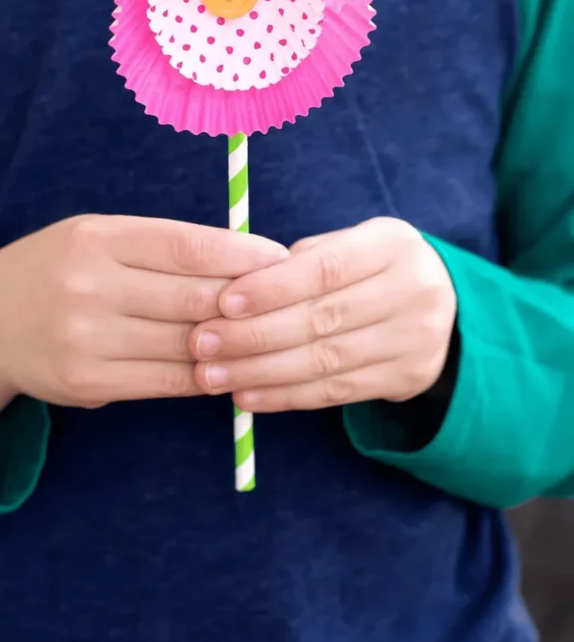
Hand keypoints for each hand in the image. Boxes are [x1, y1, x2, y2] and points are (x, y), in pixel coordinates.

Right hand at [0, 215, 287, 444]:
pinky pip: (167, 382)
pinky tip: (232, 369)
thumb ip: (159, 247)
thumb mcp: (96, 237)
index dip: (243, 254)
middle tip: (289, 302)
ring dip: (236, 345)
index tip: (281, 258)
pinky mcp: (88, 381)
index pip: (189, 245)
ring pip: (186, 344)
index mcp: (99, 238)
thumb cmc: (57, 270)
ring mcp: (87, 337)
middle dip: (249, 302)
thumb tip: (244, 261)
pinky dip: (207, 377)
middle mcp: (91, 285)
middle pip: (194, 297)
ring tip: (271, 338)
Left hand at [190, 217, 456, 411]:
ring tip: (213, 376)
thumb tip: (234, 290)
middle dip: (254, 335)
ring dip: (261, 372)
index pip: (325, 269)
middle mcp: (412, 291)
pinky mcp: (406, 378)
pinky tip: (247, 396)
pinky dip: (285, 396)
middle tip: (203, 344)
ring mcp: (415, 339)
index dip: (271, 289)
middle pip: (322, 319)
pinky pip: (335, 392)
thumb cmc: (367, 268)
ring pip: (326, 361)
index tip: (222, 303)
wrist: (439, 303)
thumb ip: (298, 262)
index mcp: (391, 246)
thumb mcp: (346, 245)